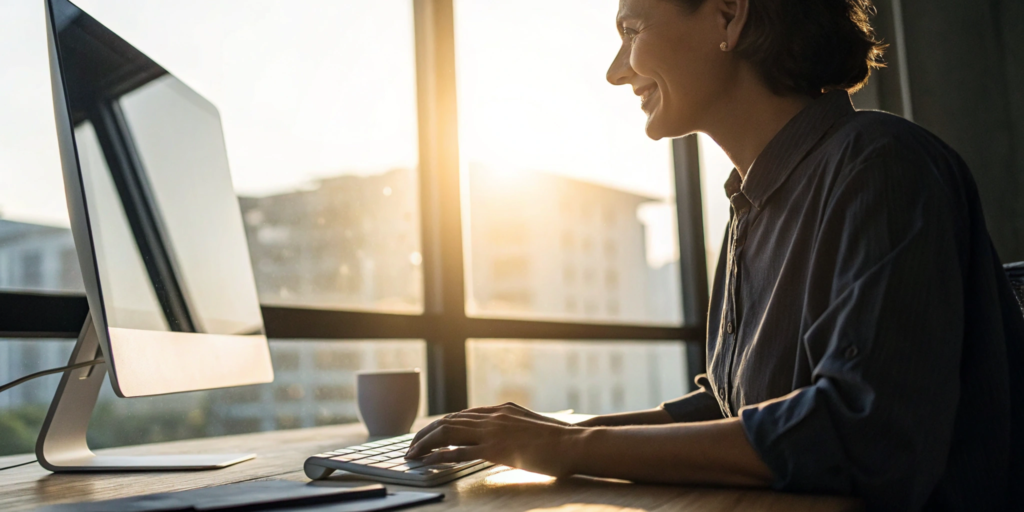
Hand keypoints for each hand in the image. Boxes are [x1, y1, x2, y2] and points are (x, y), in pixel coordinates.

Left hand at [405, 402, 581, 476]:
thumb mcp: (530, 427)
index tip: (428, 436)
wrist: (576, 443)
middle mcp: (494, 416)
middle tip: (412, 447)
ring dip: (426, 443)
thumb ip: (512, 428)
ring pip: (449, 432)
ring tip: (412, 455)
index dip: (441, 425)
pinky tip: (429, 461)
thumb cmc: (559, 440)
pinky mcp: (497, 449)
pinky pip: (460, 452)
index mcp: (501, 410)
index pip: (462, 415)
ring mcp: (494, 431)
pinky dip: (440, 455)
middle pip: (449, 420)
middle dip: (426, 433)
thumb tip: (501, 438)